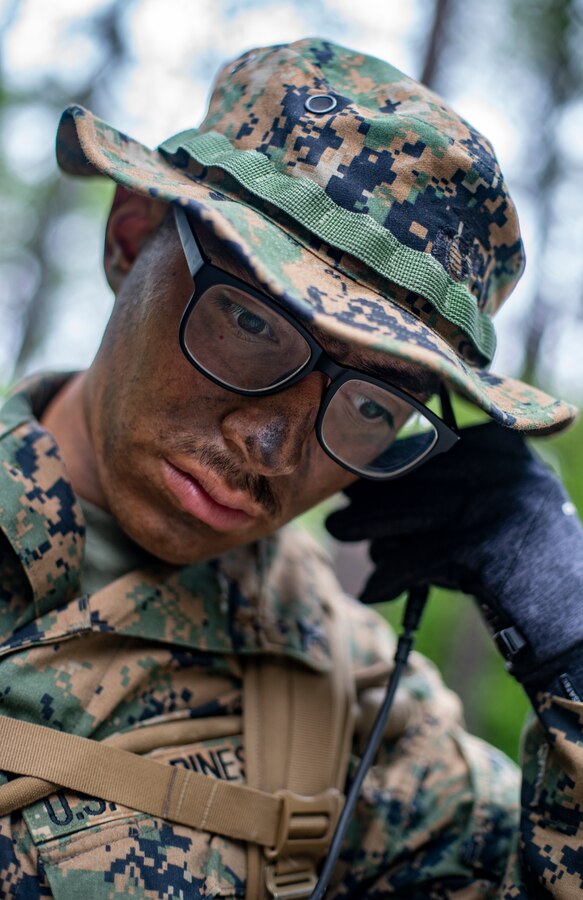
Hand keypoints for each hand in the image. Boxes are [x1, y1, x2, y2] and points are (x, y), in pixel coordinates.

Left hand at [326, 423, 582, 696]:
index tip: (355, 474)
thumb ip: (451, 481)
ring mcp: (495, 502)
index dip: (387, 461)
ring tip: (340, 531)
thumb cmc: (524, 557)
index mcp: (504, 443)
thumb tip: (374, 479)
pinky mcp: (482, 545)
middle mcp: (502, 466)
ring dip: (365, 526)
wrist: (570, 614)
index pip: (429, 443)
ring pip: (407, 511)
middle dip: (371, 497)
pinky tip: (372, 590)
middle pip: (413, 475)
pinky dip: (390, 576)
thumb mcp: (496, 503)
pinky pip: (416, 558)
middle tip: (339, 509)